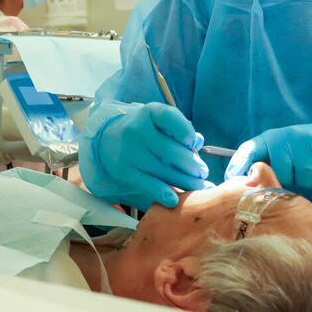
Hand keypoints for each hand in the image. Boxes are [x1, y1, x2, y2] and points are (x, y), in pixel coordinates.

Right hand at [91, 102, 207, 210]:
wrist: (109, 139)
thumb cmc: (146, 131)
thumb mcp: (161, 122)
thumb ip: (181, 129)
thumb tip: (198, 142)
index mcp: (150, 113)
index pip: (170, 118)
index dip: (186, 132)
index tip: (193, 143)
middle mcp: (137, 130)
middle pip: (170, 151)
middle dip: (193, 165)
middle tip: (202, 173)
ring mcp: (128, 152)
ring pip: (163, 171)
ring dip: (185, 182)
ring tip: (196, 185)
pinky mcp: (124, 172)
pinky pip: (148, 185)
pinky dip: (164, 193)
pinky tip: (175, 199)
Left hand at [224, 120, 311, 190]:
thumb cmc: (306, 150)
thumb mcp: (283, 151)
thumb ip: (265, 164)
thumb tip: (245, 185)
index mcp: (271, 137)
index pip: (248, 151)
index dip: (237, 167)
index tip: (229, 182)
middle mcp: (286, 137)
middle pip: (279, 175)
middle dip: (289, 180)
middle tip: (299, 170)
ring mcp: (307, 142)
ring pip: (302, 181)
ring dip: (309, 182)